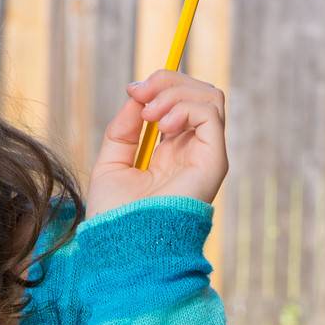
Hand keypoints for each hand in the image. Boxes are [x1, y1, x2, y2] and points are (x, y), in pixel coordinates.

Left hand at [85, 69, 226, 218]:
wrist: (125, 243)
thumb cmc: (116, 215)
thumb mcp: (110, 163)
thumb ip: (122, 131)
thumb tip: (135, 98)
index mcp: (170, 152)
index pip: (180, 102)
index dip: (159, 86)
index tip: (132, 91)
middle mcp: (191, 151)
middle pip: (198, 92)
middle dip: (168, 81)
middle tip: (140, 93)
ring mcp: (205, 155)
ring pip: (209, 97)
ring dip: (175, 93)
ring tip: (150, 114)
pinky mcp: (214, 161)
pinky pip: (211, 114)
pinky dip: (186, 107)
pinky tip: (163, 126)